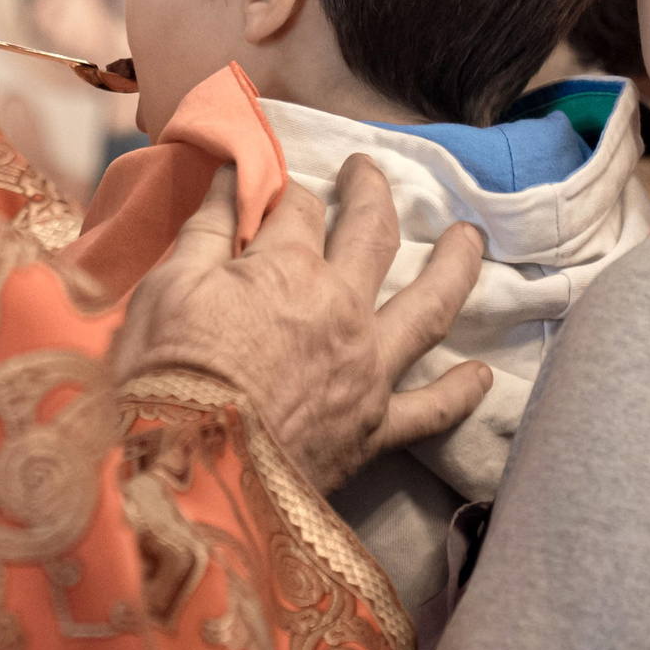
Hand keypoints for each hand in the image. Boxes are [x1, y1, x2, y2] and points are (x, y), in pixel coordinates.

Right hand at [109, 154, 491, 493]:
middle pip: (372, 234)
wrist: (191, 479)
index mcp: (288, 268)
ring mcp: (368, 368)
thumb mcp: (168, 287)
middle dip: (371, 194)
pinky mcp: (376, 429)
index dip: (285, 193)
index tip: (272, 192)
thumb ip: (207, 227)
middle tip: (369, 171)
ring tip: (470, 238)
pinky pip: (431, 409)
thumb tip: (231, 173)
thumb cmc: (167, 378)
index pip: (299, 209)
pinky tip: (482, 376)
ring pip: (428, 306)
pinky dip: (460, 392)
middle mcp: (343, 307)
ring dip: (454, 267)